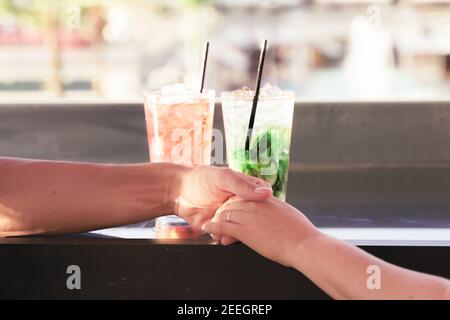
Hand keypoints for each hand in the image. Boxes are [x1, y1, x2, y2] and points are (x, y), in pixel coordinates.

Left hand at [173, 166, 271, 230]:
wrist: (177, 191)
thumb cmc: (201, 179)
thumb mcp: (224, 178)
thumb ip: (243, 186)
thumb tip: (266, 193)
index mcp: (246, 189)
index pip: (263, 201)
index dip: (265, 210)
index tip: (263, 216)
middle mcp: (241, 203)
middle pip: (254, 218)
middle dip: (250, 226)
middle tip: (245, 228)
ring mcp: (231, 216)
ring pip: (241, 228)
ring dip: (236, 233)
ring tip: (228, 235)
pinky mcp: (221, 227)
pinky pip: (228, 235)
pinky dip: (225, 237)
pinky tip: (220, 236)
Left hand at [202, 196, 319, 266]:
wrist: (303, 244)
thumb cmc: (301, 233)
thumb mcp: (288, 214)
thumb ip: (277, 211)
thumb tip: (277, 214)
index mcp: (267, 199)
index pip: (246, 196)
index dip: (236, 202)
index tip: (230, 206)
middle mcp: (256, 204)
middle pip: (233, 203)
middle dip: (224, 211)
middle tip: (217, 219)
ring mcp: (249, 216)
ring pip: (226, 213)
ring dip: (217, 219)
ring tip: (211, 226)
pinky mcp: (245, 230)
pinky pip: (223, 225)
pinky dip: (214, 226)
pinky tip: (208, 228)